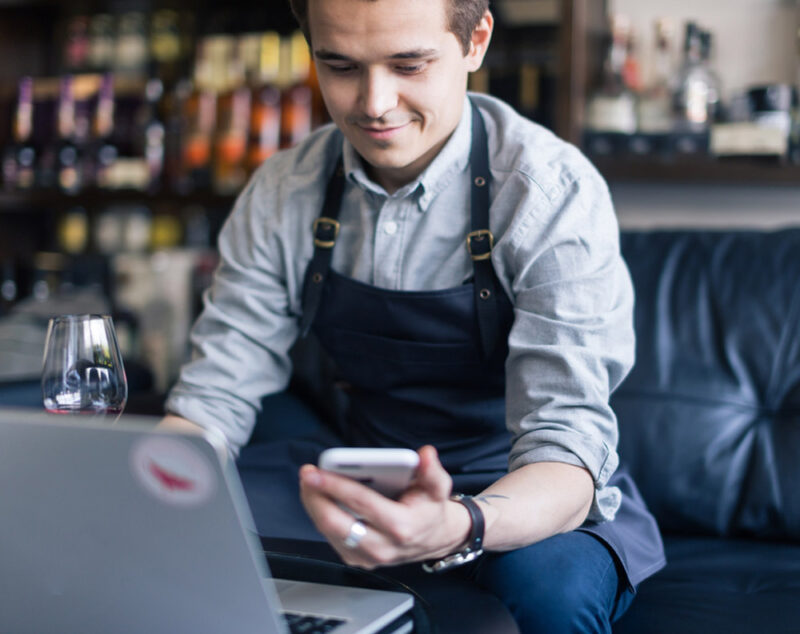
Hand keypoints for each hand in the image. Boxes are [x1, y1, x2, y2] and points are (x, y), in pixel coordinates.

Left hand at [299, 445, 471, 568]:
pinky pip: (330, 537)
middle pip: (335, 522)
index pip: (361, 503)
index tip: (316, 471)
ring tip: (309, 481)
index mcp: (401, 527)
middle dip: (315, 496)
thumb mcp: (438, 487)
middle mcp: (382, 546)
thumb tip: (425, 454)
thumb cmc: (429, 509)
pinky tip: (318, 497)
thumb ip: (431, 470)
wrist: (433, 539)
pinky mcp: (357, 559)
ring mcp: (367, 557)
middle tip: (307, 474)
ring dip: (314, 504)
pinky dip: (320, 515)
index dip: (335, 485)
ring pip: (328, 531)